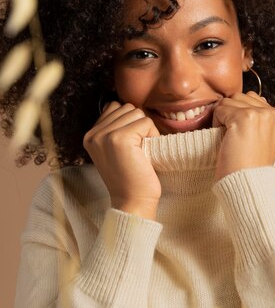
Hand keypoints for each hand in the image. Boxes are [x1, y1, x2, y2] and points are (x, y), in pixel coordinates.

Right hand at [83, 101, 160, 217]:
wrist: (132, 201)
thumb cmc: (131, 176)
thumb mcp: (115, 149)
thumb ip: (115, 126)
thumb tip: (128, 106)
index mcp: (90, 135)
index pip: (114, 106)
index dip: (129, 122)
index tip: (130, 145)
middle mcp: (93, 134)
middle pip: (126, 107)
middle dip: (138, 124)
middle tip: (137, 149)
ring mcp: (105, 135)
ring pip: (136, 112)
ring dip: (146, 129)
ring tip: (141, 151)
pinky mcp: (119, 138)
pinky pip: (145, 122)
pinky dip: (152, 135)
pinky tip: (145, 152)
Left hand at [212, 91, 274, 181]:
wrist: (248, 184)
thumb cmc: (249, 166)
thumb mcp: (260, 138)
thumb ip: (256, 118)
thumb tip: (237, 99)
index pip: (251, 99)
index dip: (239, 115)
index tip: (243, 136)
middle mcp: (273, 113)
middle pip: (240, 97)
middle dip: (231, 113)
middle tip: (234, 137)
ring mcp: (260, 114)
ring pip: (229, 100)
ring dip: (223, 117)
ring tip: (230, 138)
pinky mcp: (245, 117)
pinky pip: (220, 108)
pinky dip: (216, 123)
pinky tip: (225, 139)